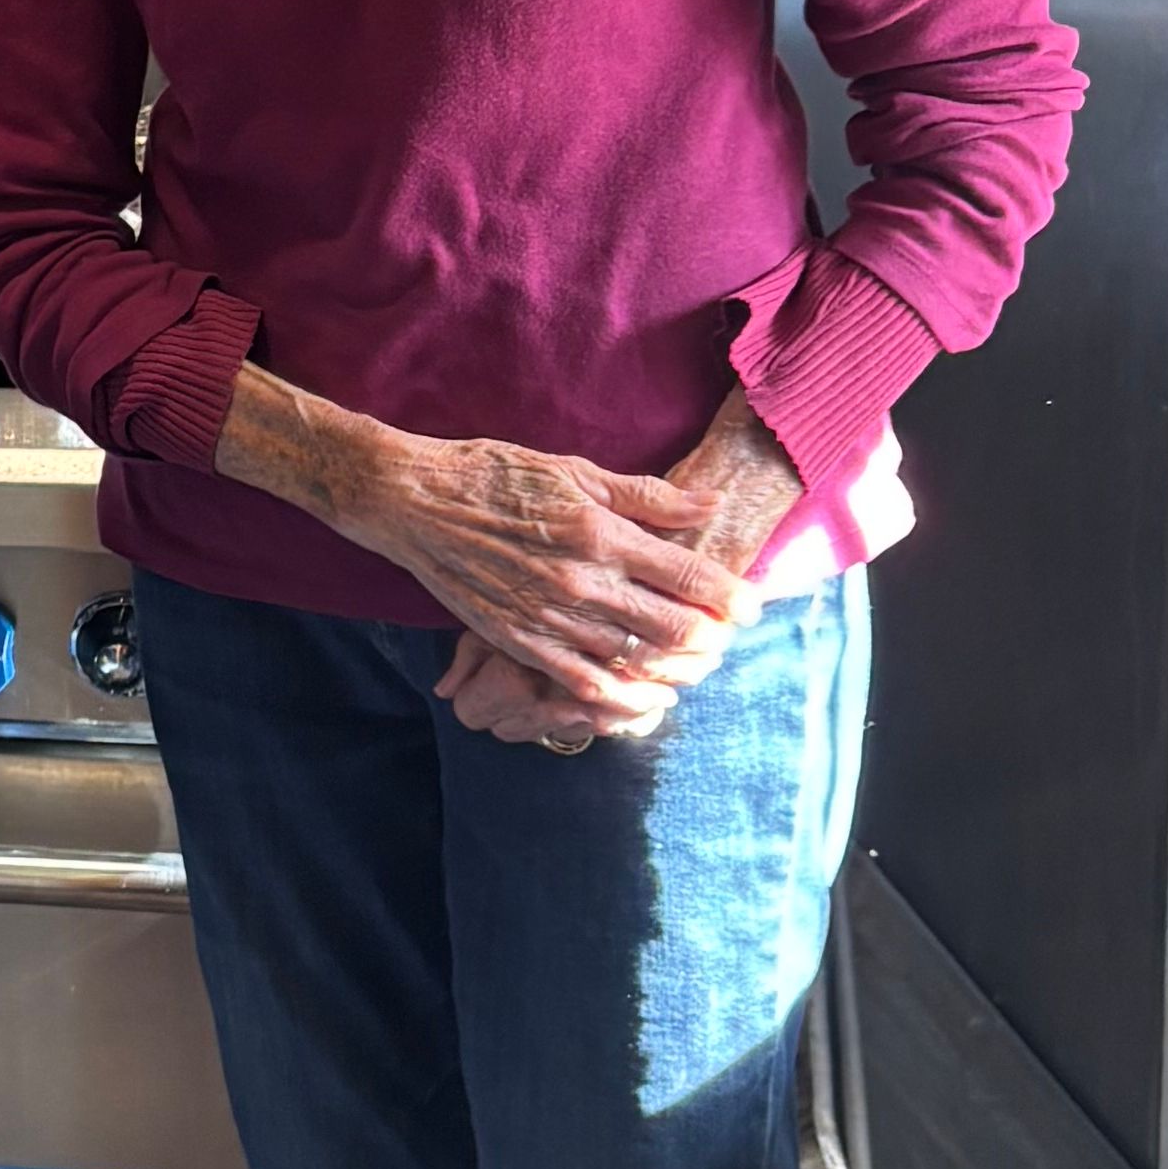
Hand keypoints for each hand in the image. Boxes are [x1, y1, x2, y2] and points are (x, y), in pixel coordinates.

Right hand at [218, 379, 742, 728]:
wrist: (416, 502)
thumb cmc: (496, 477)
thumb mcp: (575, 471)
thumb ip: (647, 497)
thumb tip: (708, 506)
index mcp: (603, 533)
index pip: (691, 576)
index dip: (732, 597)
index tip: (751, 607)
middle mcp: (583, 582)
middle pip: (674, 629)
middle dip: (712, 640)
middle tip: (725, 639)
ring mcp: (551, 618)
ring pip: (635, 661)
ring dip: (674, 671)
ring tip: (691, 666)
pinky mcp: (520, 642)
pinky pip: (582, 685)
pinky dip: (621, 697)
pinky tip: (642, 697)